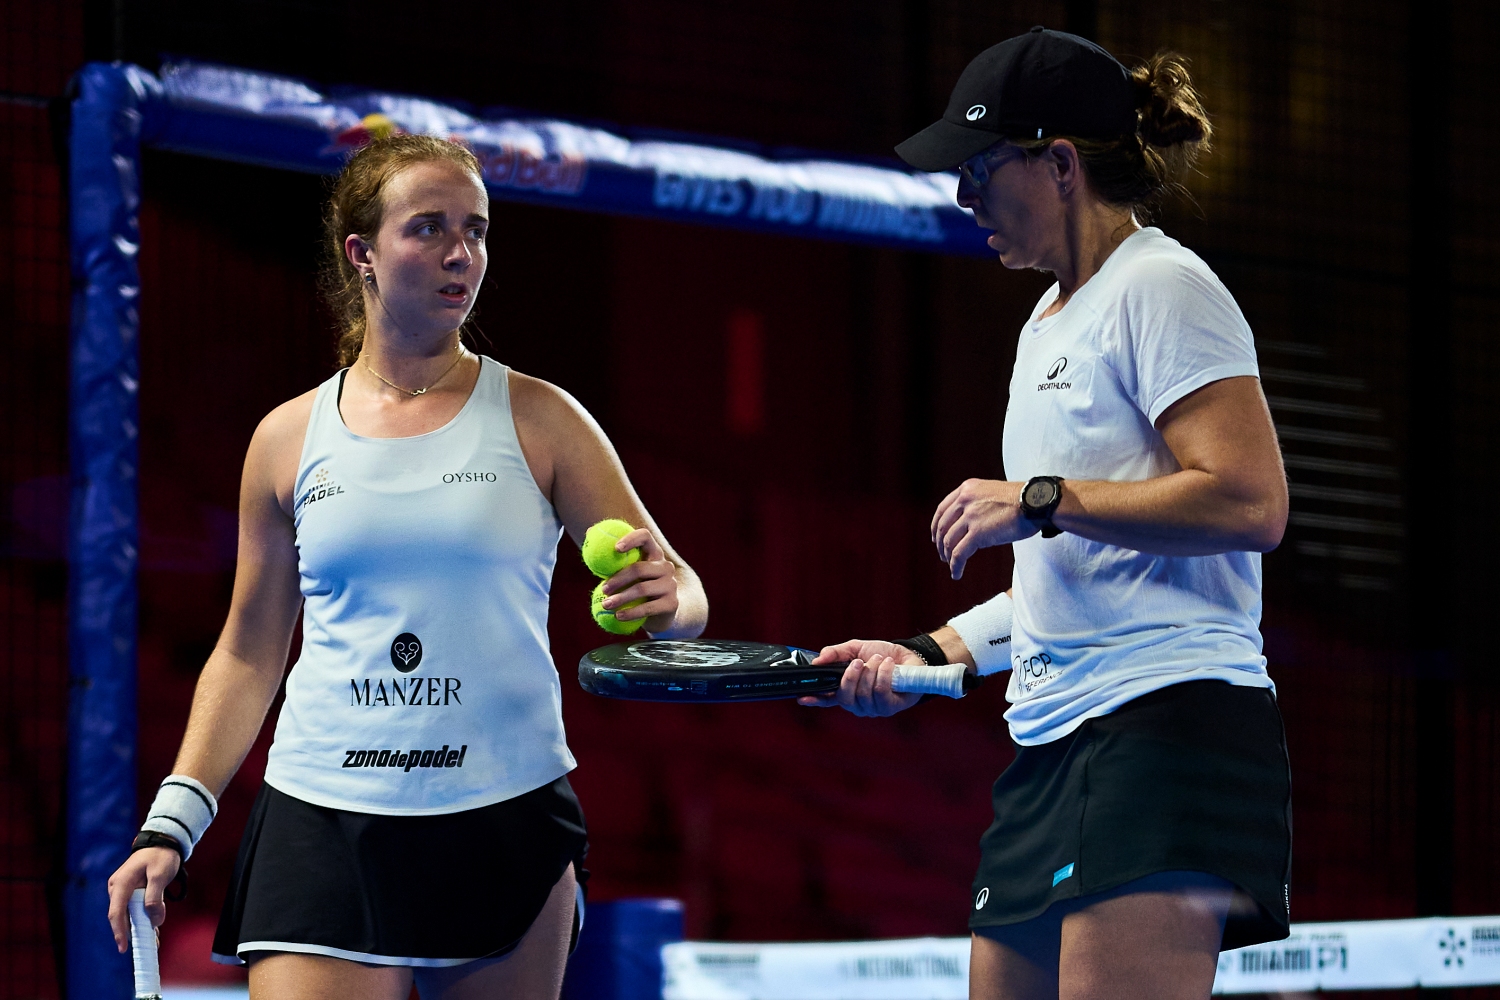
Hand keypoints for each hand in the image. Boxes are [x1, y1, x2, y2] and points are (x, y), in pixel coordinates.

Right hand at [106, 845, 179, 951]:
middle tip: (149, 947)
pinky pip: (133, 909)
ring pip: (128, 914)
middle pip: (122, 916)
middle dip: (132, 933)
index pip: (116, 912)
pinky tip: (152, 930)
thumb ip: (155, 897)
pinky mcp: (129, 893)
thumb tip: (153, 920)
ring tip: (154, 941)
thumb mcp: (160, 874)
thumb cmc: (160, 856)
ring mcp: (121, 891)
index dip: (119, 931)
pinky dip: (142, 919)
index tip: (123, 947)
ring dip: (139, 927)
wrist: (161, 842)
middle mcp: (117, 888)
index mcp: (121, 883)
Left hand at [597, 528, 679, 632]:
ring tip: (605, 605)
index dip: (631, 539)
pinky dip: (631, 613)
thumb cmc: (638, 588)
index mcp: (654, 554)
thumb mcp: (627, 573)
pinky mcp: (672, 603)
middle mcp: (665, 567)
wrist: (661, 614)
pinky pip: (648, 608)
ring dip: (621, 598)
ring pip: (642, 589)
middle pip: (640, 568)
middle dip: (618, 578)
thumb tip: (589, 532)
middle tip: (603, 589)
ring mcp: (670, 585)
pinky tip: (618, 616)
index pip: (645, 537)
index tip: (615, 548)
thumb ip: (611, 557)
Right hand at [798, 639, 924, 716]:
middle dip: (850, 677)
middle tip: (859, 662)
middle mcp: (857, 703)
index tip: (802, 698)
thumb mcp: (856, 649)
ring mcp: (873, 708)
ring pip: (863, 694)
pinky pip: (880, 692)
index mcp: (846, 690)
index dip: (814, 700)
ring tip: (878, 660)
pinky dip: (883, 674)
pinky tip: (888, 665)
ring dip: (870, 672)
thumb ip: (835, 653)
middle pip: (844, 697)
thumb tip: (817, 659)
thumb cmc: (882, 655)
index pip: (826, 699)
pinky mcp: (889, 707)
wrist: (910, 656)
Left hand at [930, 478, 1037, 578]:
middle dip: (940, 544)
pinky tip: (956, 573)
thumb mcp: (993, 493)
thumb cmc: (1023, 500)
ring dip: (947, 556)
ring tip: (951, 565)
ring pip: (949, 541)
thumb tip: (971, 524)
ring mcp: (970, 516)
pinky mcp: (978, 533)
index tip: (936, 537)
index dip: (936, 526)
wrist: (1037, 502)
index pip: (942, 509)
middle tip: (943, 555)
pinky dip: (955, 566)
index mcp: (967, 488)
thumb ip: (978, 503)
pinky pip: (959, 554)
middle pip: (943, 526)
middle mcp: (965, 500)